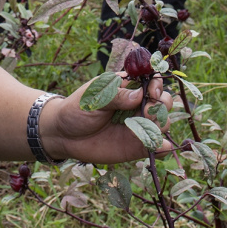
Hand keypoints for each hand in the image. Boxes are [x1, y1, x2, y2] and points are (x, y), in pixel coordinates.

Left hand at [39, 73, 174, 164]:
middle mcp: (137, 105)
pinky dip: (163, 147)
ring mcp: (138, 126)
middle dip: (161, 104)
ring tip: (146, 126)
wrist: (63, 136)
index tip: (151, 91)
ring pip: (163, 122)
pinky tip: (161, 147)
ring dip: (161, 124)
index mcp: (127, 87)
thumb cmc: (76, 110)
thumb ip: (116, 96)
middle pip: (163, 101)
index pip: (151, 81)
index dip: (156, 84)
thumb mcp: (94, 98)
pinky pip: (157, 146)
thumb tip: (140, 95)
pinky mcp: (136, 146)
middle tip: (147, 112)